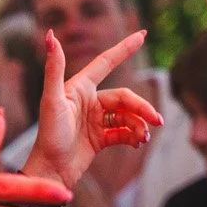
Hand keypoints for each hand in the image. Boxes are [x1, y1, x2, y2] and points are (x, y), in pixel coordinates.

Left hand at [24, 29, 161, 188]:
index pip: (106, 62)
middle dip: (142, 108)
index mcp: (79, 88)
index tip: (143, 35)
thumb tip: (50, 35)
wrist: (50, 172)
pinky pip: (122, 133)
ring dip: (139, 125)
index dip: (124, 48)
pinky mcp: (99, 139)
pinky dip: (132, 136)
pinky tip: (138, 143)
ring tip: (145, 138)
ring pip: (126, 116)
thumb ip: (54, 68)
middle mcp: (88, 101)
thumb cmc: (48, 135)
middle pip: (124, 98)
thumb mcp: (52, 101)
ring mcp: (95, 120)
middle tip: (157, 120)